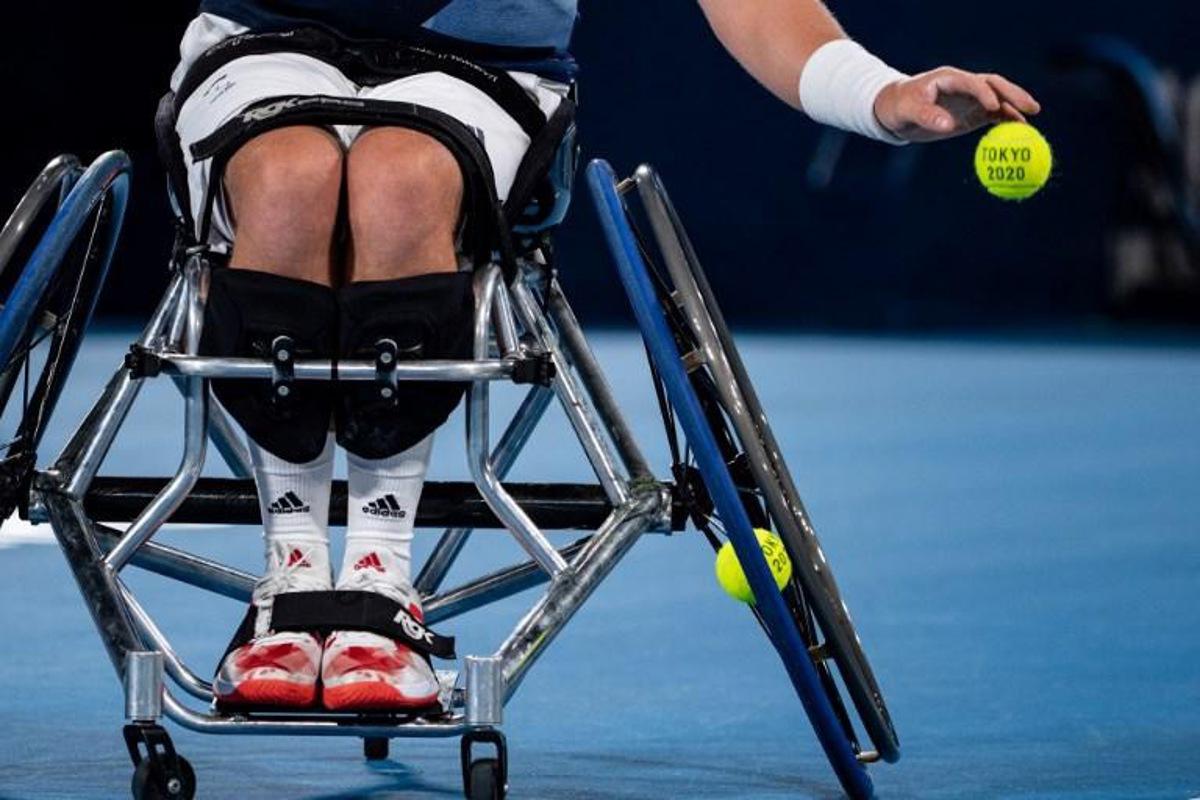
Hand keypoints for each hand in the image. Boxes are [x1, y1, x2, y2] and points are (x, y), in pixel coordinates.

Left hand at [873, 67, 1040, 142]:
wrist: (896, 110)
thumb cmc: (899, 107)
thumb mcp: (908, 111)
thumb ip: (927, 116)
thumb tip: (948, 125)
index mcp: (950, 79)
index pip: (973, 82)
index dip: (984, 93)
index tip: (994, 106)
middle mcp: (965, 86)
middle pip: (994, 86)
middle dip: (1013, 94)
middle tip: (1030, 106)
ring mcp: (971, 99)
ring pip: (999, 99)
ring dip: (1015, 106)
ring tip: (1033, 115)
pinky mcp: (972, 113)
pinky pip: (994, 115)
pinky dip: (1008, 120)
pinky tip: (1021, 128)